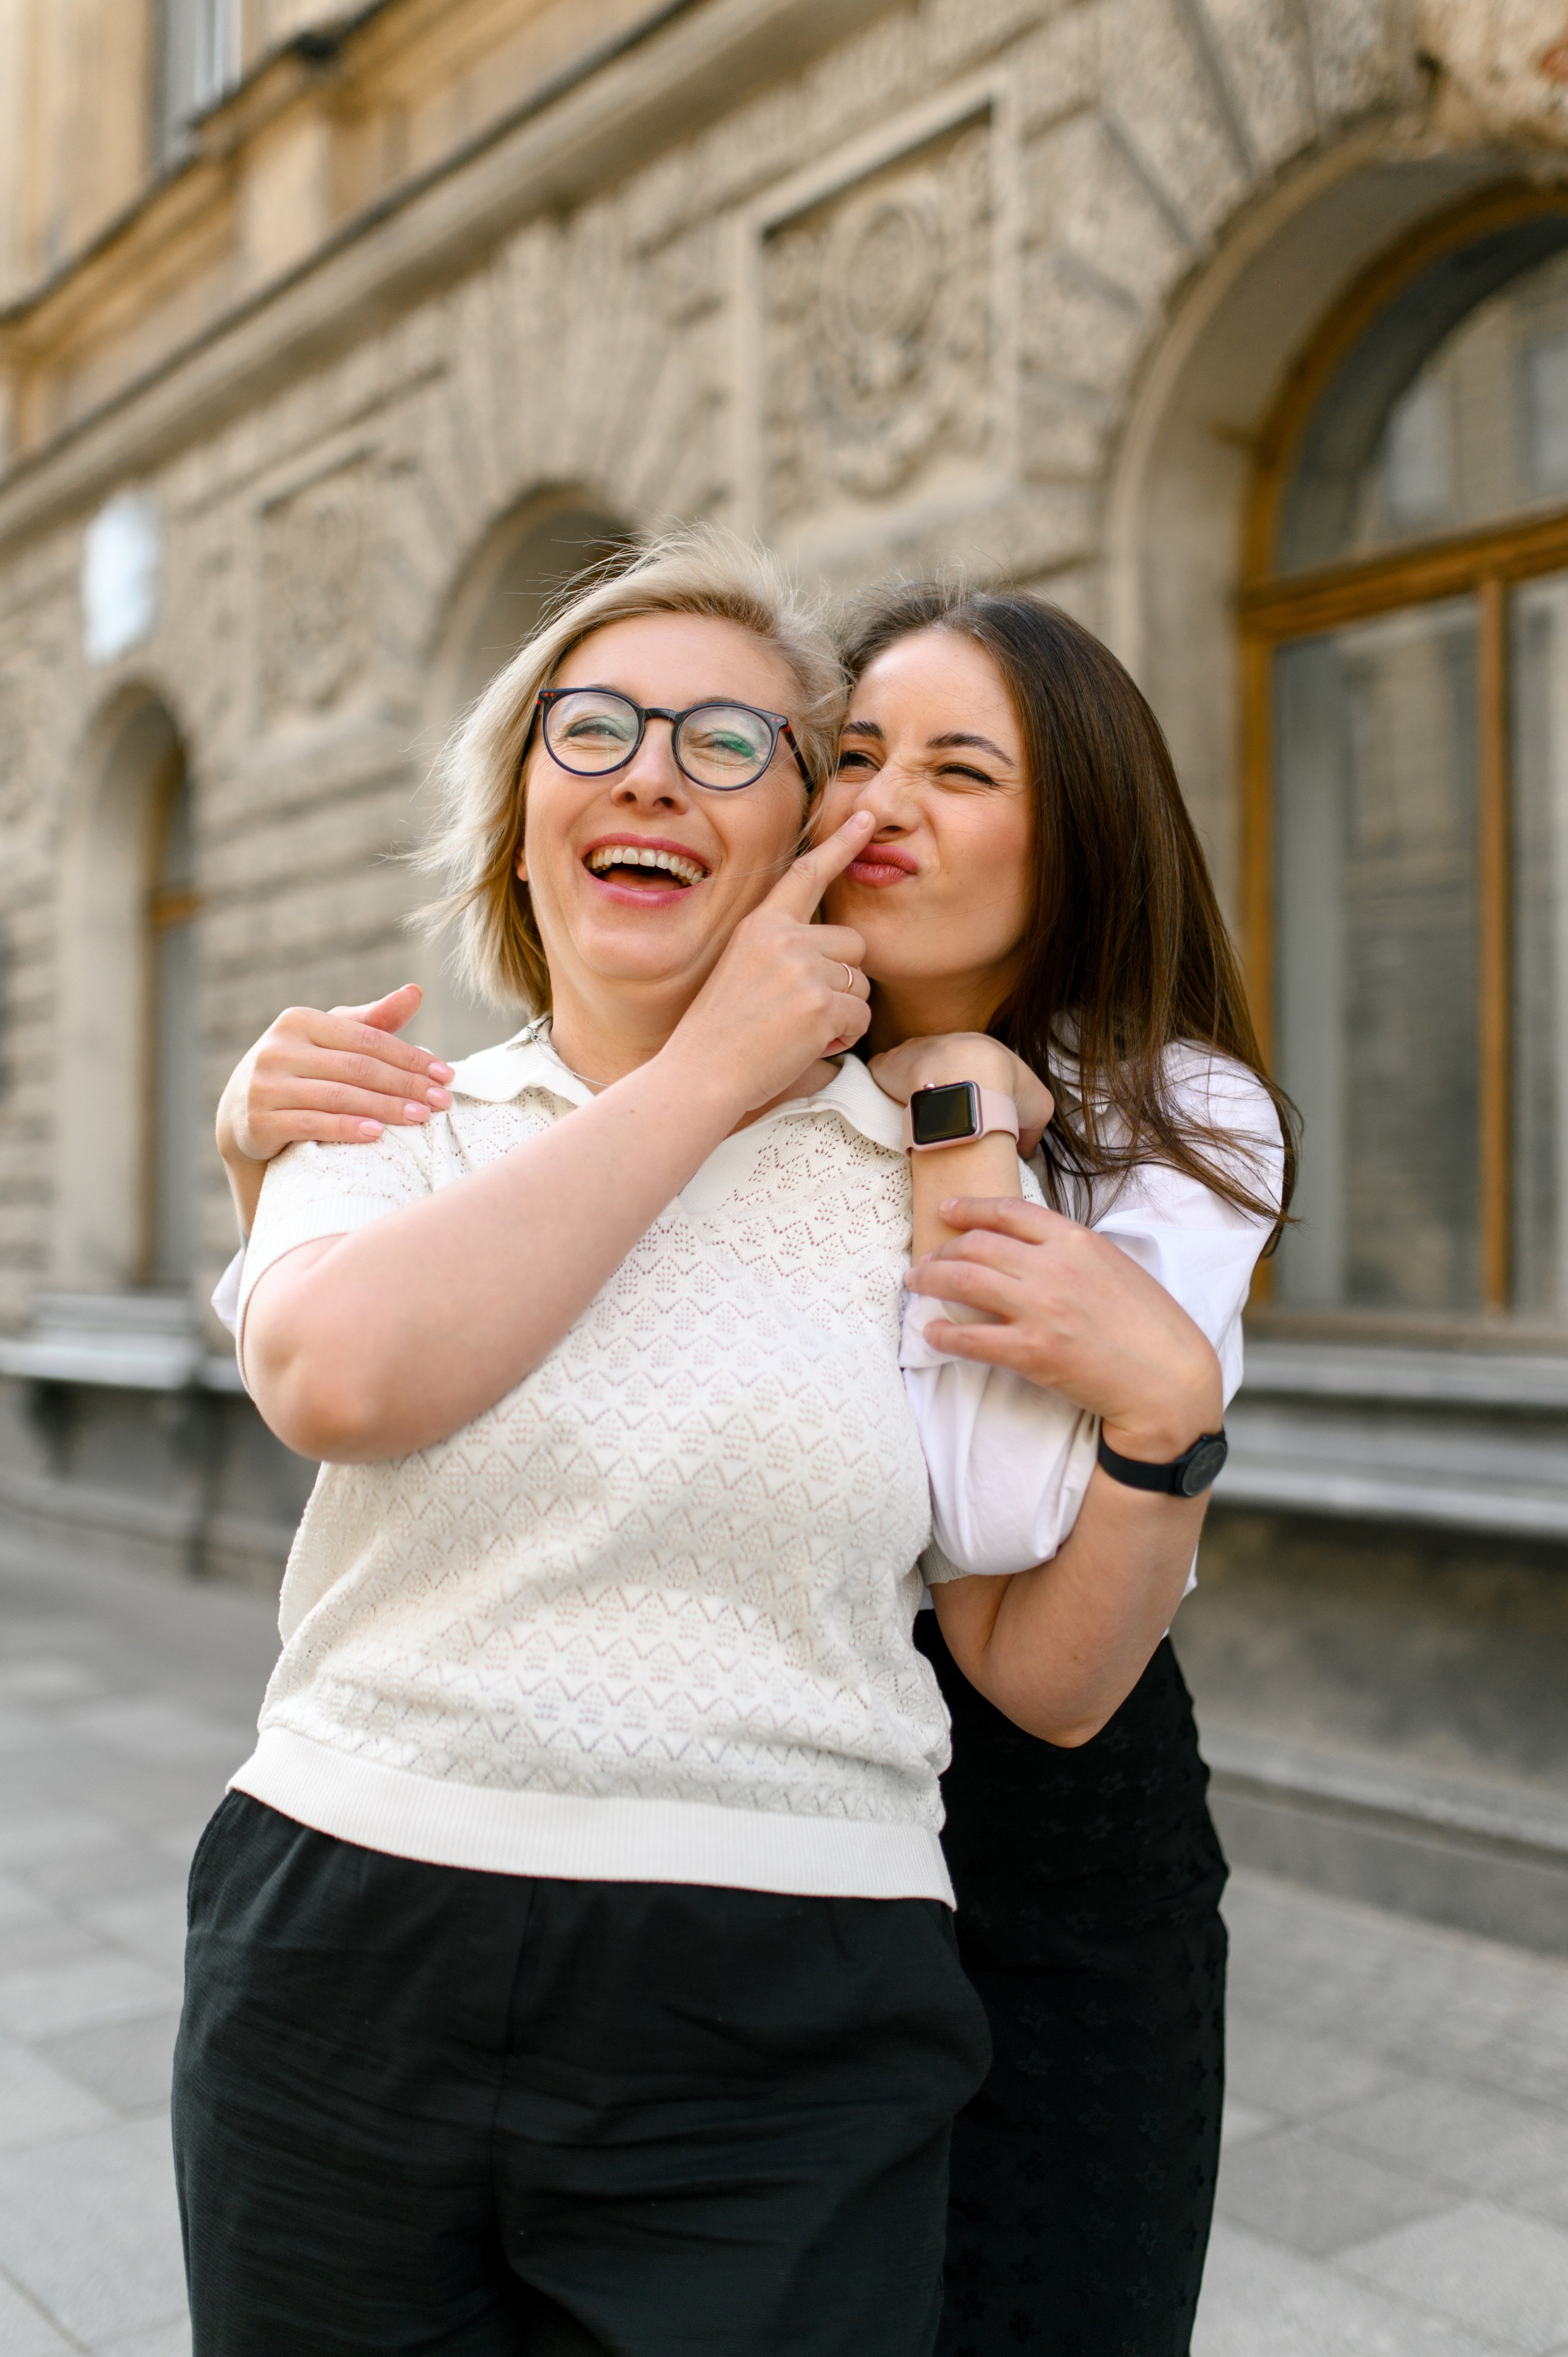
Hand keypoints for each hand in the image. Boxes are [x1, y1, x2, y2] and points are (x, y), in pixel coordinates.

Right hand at [216, 986, 455, 1169]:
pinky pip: (312, 1124)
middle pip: (357, 1068)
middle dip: (405, 1085)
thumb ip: (373, 1020)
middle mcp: (278, 1048)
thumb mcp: (331, 1040)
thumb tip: (417, 992)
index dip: (411, 1057)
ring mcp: (265, 1085)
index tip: (446, 1074)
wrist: (241, 1114)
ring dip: (385, 1108)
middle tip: (442, 1101)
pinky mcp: (259, 1120)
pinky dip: (347, 1128)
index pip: (368, 1039)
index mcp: (299, 1021)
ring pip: (339, 1096)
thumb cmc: (301, 1070)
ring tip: (421, 1117)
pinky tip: (378, 1133)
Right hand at [667, 812, 874, 1109]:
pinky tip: (805, 1045)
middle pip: (853, 942)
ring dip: (841, 1012)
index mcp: (761, 925)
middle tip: (801, 1010)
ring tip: (796, 1030)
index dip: (842, 844)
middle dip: (842, 978)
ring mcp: (804, 969)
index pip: (807, 874)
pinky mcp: (820, 1005)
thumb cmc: (720, 1034)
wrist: (702, 1073)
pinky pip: (860, 1018)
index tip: (867, 819)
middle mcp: (784, 938)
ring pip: (861, 984)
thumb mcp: (741, 970)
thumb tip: (832, 954)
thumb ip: (784, 951)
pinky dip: (842, 1037)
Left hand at [869, 1034, 1053, 1156]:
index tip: (967, 1107)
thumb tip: (1025, 1147)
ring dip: (910, 1085)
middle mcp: (945, 1043)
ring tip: (917, 1112)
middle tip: (941, 1111)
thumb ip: (1031, 1127)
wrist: (968, 1080)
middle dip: (938, 1084)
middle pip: (936, 1062)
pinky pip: (881, 1071)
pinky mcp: (888, 1065)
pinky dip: (884, 1085)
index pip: (971, 1063)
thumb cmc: (1006, 1092)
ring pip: (908, 1066)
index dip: (969, 1085)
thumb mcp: (1037, 1108)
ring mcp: (913, 1051)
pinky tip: (889, 1103)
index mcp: (980, 1048)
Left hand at [906, 1196, 1221, 1461]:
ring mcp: (1040, 1309)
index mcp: (1076, 1240)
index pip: (1009, 1211)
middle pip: (976, 1245)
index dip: (971, 1207)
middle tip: (924, 1261)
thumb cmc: (1148, 1325)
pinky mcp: (1031, 1352)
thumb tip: (1028, 1248)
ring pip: (963, 1281)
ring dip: (931, 1280)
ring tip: (917, 1285)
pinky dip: (943, 1332)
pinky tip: (932, 1332)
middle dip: (941, 1250)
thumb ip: (1071, 1251)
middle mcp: (1053, 1267)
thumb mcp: (1114, 1266)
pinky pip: (969, 1337)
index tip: (947, 1210)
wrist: (1168, 1378)